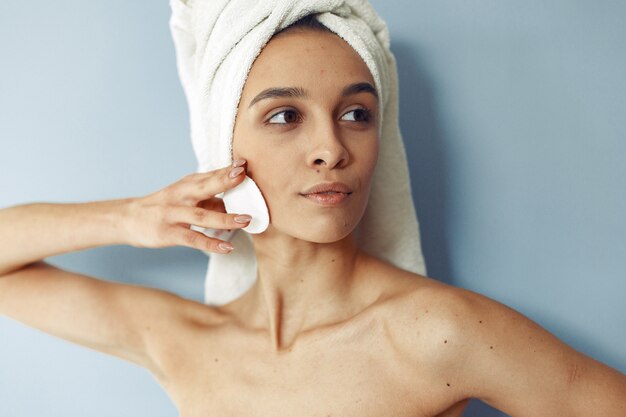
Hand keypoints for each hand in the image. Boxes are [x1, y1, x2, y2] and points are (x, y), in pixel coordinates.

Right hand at [124, 159, 248, 253]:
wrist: (128, 219)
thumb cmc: (164, 207)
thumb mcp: (186, 198)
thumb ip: (211, 201)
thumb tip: (238, 206)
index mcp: (188, 184)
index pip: (210, 175)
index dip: (228, 170)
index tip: (245, 163)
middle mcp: (181, 196)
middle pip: (205, 187)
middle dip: (225, 181)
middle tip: (244, 176)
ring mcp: (174, 214)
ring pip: (202, 215)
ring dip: (225, 218)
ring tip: (245, 220)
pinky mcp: (169, 233)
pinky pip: (193, 239)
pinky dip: (211, 243)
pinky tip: (227, 248)